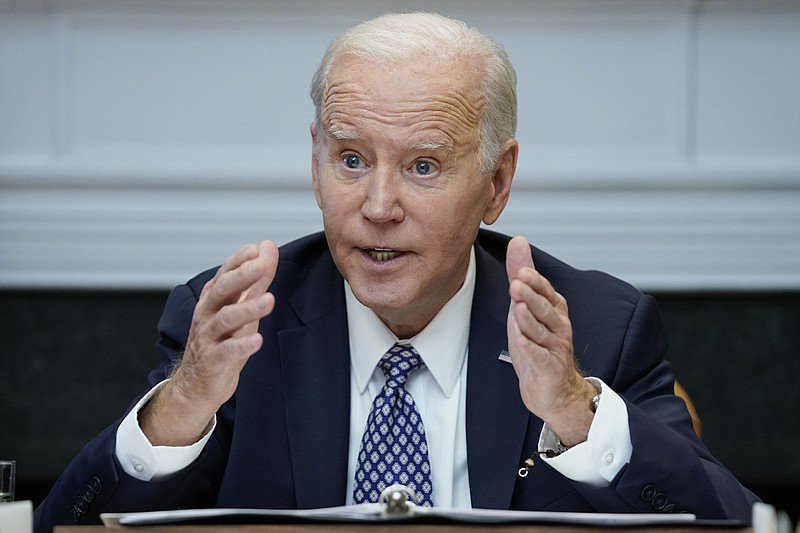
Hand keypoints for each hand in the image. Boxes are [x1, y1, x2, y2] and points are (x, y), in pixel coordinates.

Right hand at [141, 241, 278, 445]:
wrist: (197, 383)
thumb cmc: (222, 339)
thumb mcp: (241, 307)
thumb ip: (256, 279)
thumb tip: (268, 248)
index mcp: (213, 299)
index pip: (224, 274)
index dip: (239, 261)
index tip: (257, 249)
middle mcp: (207, 314)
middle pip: (222, 291)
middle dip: (242, 276)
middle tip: (261, 265)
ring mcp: (208, 337)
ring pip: (225, 319)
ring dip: (248, 309)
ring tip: (270, 300)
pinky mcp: (213, 361)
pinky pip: (227, 352)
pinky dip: (242, 345)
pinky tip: (258, 340)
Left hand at [505, 236, 596, 445]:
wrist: (553, 388)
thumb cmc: (537, 345)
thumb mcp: (525, 307)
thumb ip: (521, 275)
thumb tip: (519, 241)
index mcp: (553, 309)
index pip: (546, 291)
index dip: (535, 281)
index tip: (522, 270)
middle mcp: (558, 326)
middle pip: (545, 309)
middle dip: (531, 296)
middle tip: (517, 283)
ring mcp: (555, 348)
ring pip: (542, 331)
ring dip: (529, 320)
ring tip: (517, 308)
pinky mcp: (549, 368)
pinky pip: (540, 356)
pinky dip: (530, 348)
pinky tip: (520, 340)